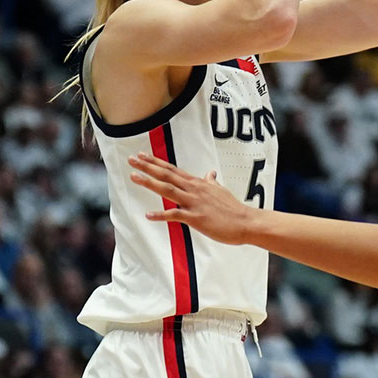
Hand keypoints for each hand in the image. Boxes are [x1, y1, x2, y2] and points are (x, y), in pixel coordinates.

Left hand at [129, 152, 253, 244]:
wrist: (246, 222)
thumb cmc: (233, 209)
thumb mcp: (221, 191)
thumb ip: (212, 182)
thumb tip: (211, 173)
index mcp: (198, 184)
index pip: (173, 170)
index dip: (157, 162)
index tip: (143, 156)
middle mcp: (194, 190)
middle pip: (167, 175)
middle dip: (148, 167)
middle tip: (132, 159)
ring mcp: (194, 203)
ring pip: (168, 189)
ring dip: (150, 183)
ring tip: (134, 177)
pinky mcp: (196, 218)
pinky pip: (175, 215)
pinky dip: (161, 215)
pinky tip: (148, 215)